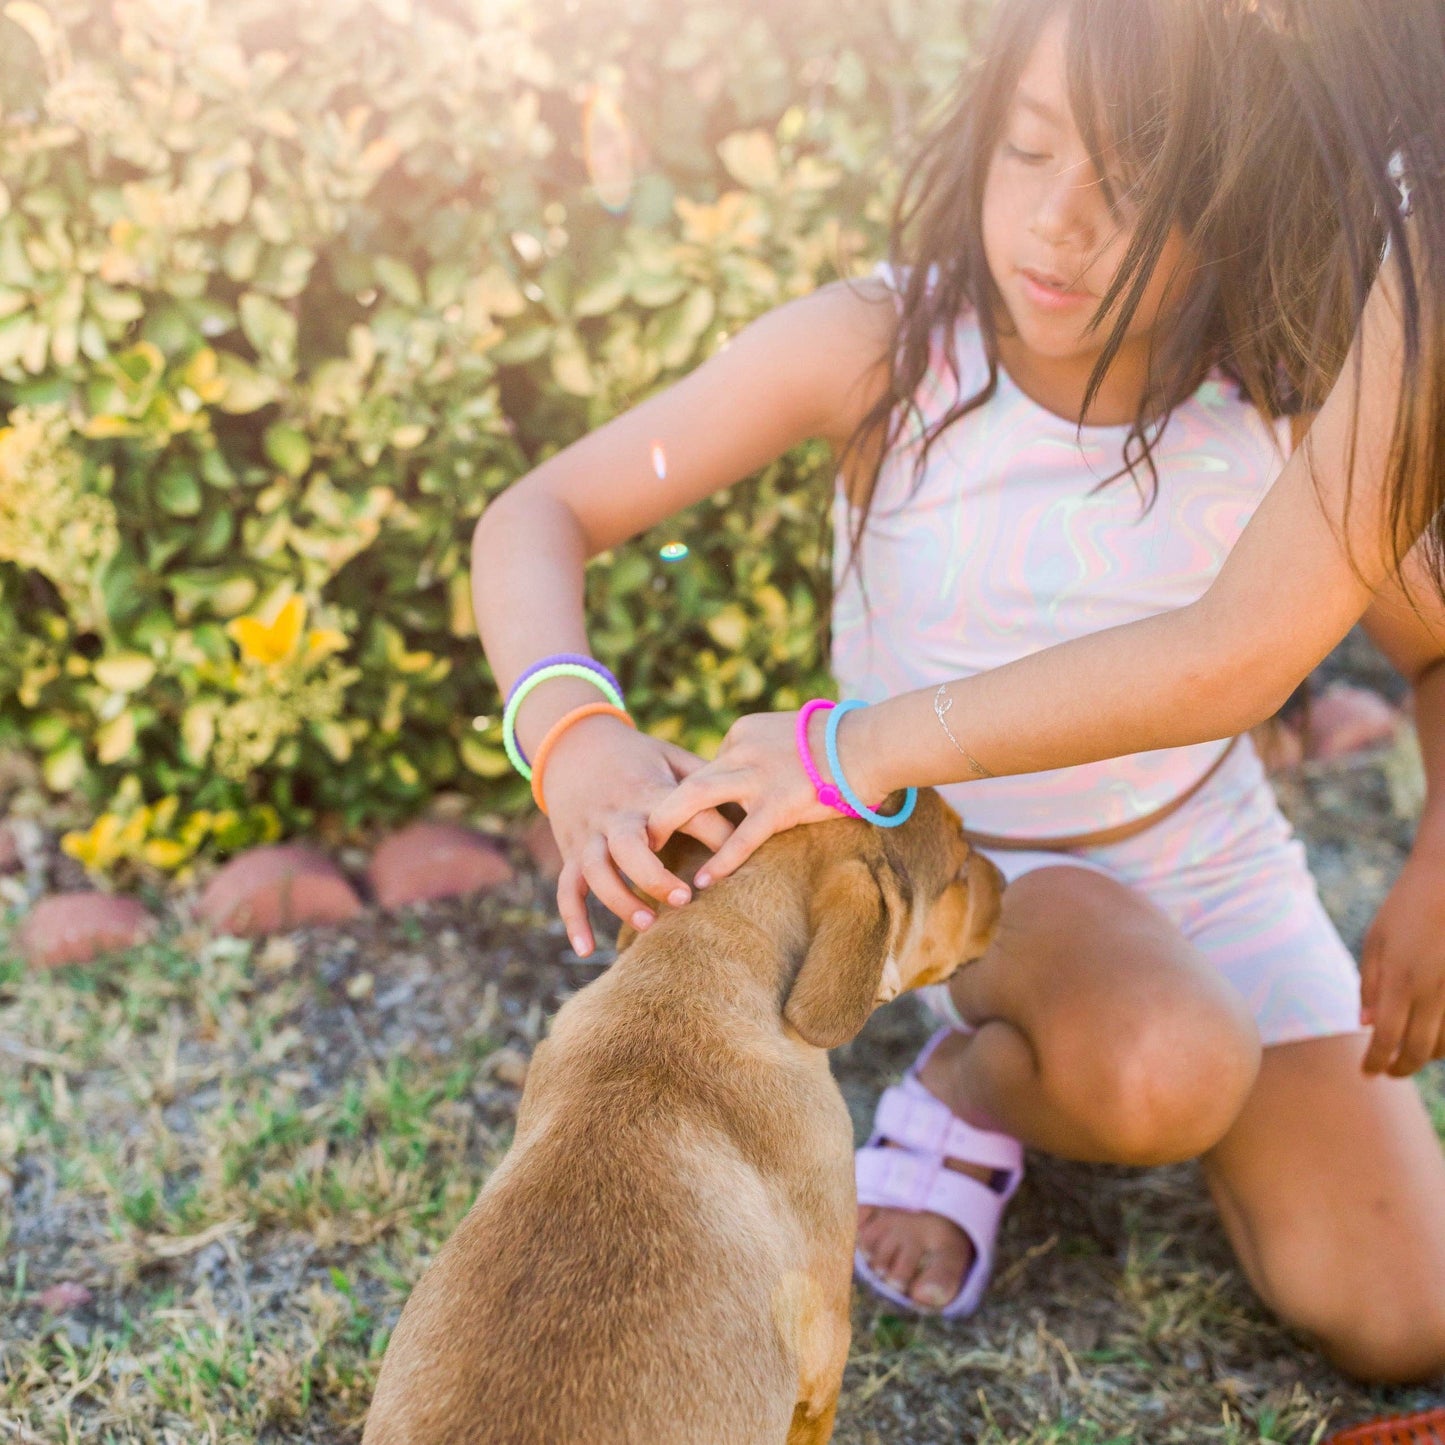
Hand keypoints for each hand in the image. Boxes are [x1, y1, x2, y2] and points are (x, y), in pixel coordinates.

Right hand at [541, 716, 733, 955]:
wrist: (573, 742)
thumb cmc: (637, 756)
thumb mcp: (671, 756)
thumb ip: (705, 777)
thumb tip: (751, 799)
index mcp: (647, 791)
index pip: (686, 814)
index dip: (716, 835)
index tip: (741, 856)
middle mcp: (616, 815)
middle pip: (628, 848)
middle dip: (654, 876)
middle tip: (685, 899)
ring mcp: (589, 835)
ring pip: (596, 871)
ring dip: (619, 900)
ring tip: (649, 924)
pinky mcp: (570, 851)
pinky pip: (566, 889)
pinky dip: (573, 920)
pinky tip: (586, 949)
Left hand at [646, 707, 875, 888]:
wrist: (870, 743)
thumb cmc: (839, 742)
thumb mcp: (791, 734)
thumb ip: (765, 754)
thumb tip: (757, 779)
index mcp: (743, 733)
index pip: (708, 767)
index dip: (697, 797)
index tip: (686, 820)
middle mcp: (742, 750)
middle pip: (686, 780)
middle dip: (658, 808)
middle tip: (640, 835)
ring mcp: (758, 776)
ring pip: (696, 798)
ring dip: (669, 826)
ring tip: (652, 857)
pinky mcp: (779, 803)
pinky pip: (741, 837)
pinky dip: (719, 860)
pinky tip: (703, 882)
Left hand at [1359, 843, 1444, 1075]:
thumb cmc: (1407, 907)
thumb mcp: (1375, 940)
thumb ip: (1369, 984)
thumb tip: (1364, 1024)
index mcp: (1399, 979)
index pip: (1385, 1038)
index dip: (1375, 1062)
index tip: (1366, 1074)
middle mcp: (1431, 992)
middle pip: (1418, 1051)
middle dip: (1401, 1068)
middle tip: (1388, 1072)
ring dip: (1426, 1057)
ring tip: (1409, 1055)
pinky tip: (1436, 1040)